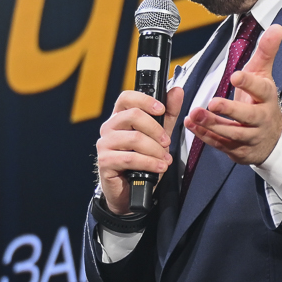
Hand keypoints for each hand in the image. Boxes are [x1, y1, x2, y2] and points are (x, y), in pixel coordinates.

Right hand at [97, 84, 184, 212]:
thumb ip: (168, 114)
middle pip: (133, 116)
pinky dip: (149, 163)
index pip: (127, 97)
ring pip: (134, 138)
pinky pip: (130, 158)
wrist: (130, 191)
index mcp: (120, 117)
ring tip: (165, 159)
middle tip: (167, 142)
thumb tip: (176, 90)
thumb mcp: (159, 135)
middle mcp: (109, 128)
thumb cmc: (143, 161)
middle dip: (156, 130)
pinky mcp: (104, 161)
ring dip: (155, 150)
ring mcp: (104, 144)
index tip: (161, 109)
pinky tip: (159, 167)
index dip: (145, 100)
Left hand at [187, 24, 281, 167]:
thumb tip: (277, 27)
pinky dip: (205, 136)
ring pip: (232, 133)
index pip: (261, 90)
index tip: (236, 75)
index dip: (249, 83)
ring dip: (212, 124)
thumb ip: (266, 51)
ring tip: (195, 114)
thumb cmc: (262, 101)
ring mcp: (250, 137)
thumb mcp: (264, 75)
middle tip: (213, 102)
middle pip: (248, 117)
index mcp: (267, 99)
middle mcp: (261, 120)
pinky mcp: (238, 150)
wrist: (272, 138)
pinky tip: (192, 125)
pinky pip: (221, 144)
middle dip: (230, 110)